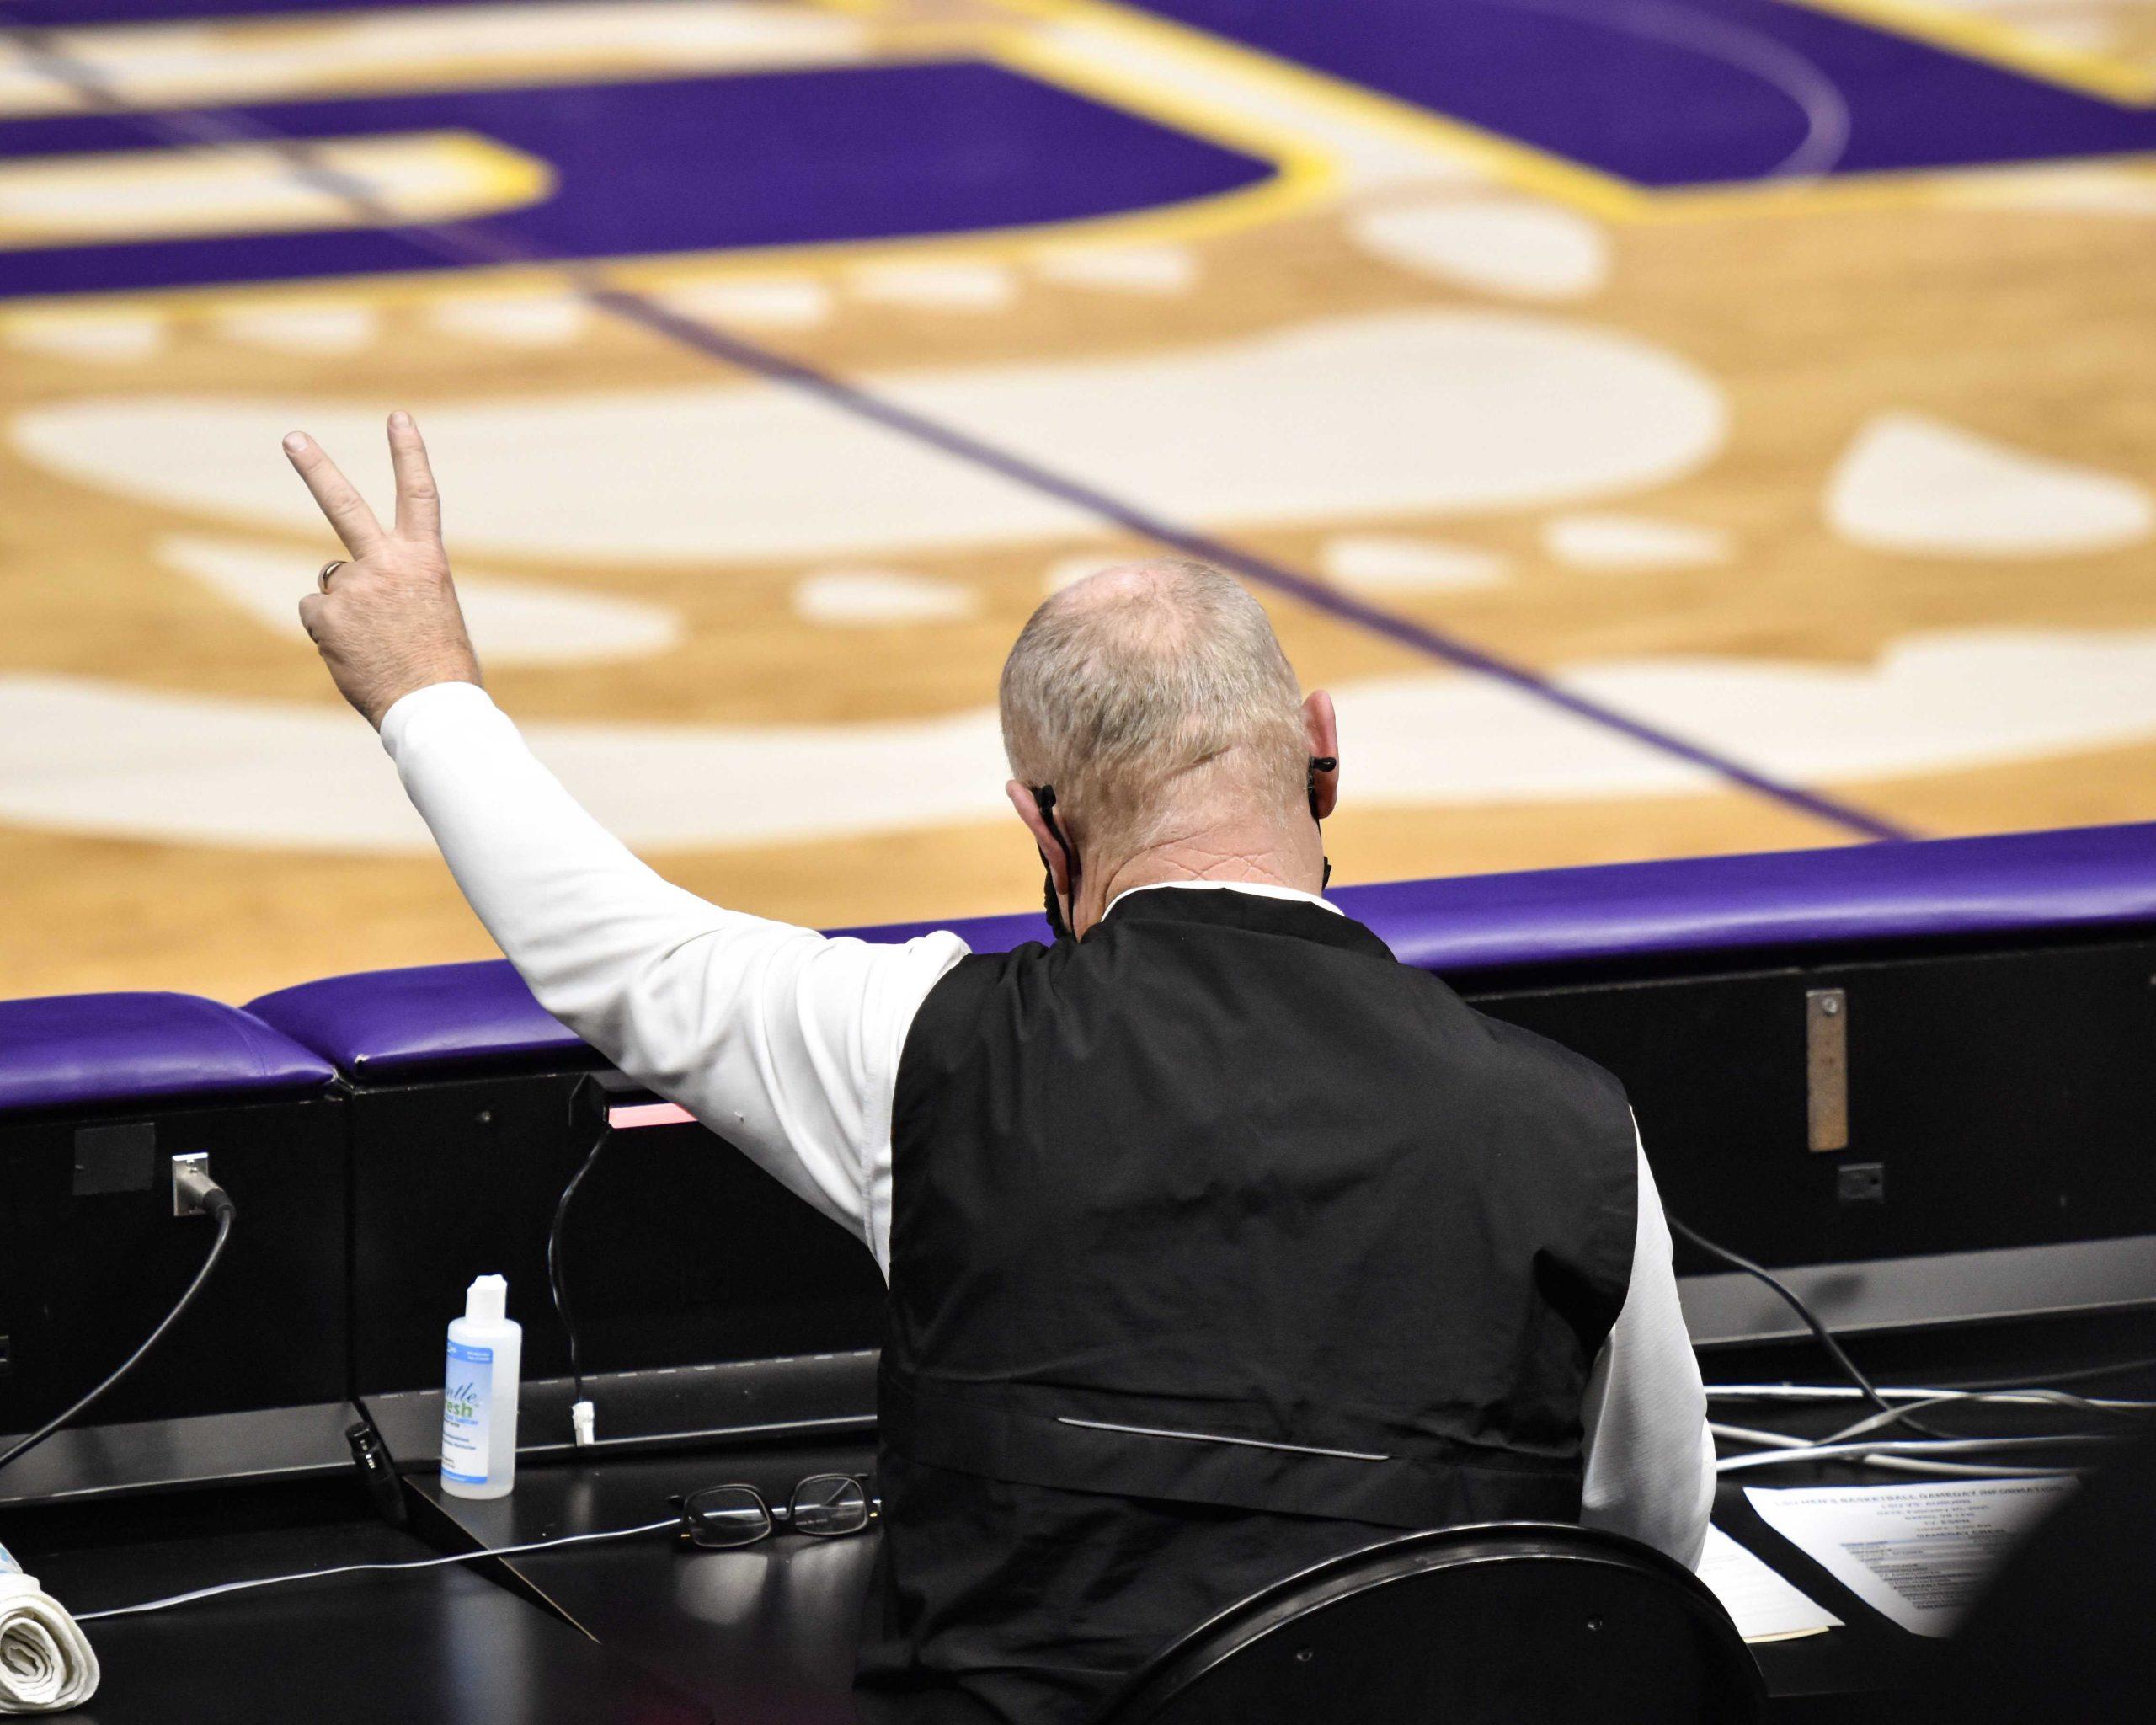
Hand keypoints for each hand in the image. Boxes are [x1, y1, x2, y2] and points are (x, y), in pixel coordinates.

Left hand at [287, 412, 481, 729]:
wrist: (433, 708)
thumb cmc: (441, 667)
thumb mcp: (432, 611)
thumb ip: (395, 586)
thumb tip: (342, 591)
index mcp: (426, 562)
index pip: (419, 496)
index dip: (408, 454)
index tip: (398, 417)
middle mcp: (387, 564)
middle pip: (343, 505)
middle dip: (315, 468)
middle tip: (291, 438)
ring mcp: (353, 588)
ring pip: (332, 587)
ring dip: (344, 611)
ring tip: (375, 644)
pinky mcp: (326, 615)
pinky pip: (317, 615)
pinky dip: (330, 633)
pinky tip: (355, 653)